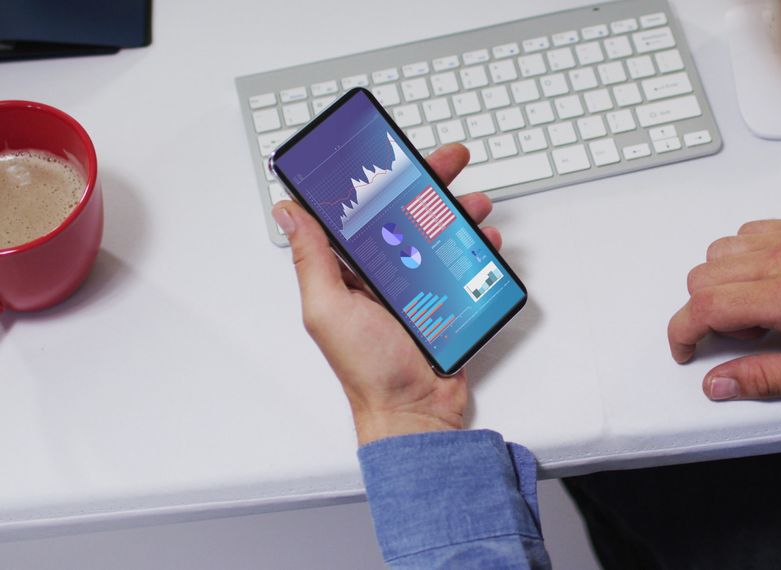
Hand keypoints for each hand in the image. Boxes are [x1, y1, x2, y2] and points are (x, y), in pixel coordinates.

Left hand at [271, 144, 500, 444]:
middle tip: (450, 161)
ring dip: (459, 212)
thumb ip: (311, 259)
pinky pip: (462, 263)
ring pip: (439, 232)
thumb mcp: (328, 310)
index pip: (360, 210)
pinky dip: (477, 248)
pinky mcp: (445, 299)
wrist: (415, 412)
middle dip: (429, 182)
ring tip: (475, 205)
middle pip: (406, 212)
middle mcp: (381, 272)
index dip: (377, 178)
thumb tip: (288, 212)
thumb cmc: (368, 371)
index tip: (391, 153)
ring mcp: (416, 285)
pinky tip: (485, 243)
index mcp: (348, 270)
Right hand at [668, 217, 780, 400]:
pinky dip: (742, 258)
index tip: (685, 349)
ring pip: (718, 252)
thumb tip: (719, 383)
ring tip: (760, 310)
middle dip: (704, 313)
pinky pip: (746, 233)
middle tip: (743, 337)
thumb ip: (766, 378)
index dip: (682, 332)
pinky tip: (770, 281)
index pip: (705, 306)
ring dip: (722, 284)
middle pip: (703, 277)